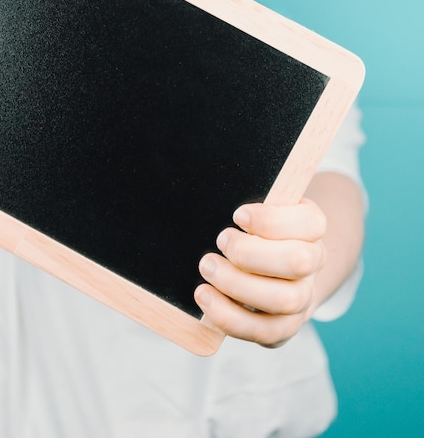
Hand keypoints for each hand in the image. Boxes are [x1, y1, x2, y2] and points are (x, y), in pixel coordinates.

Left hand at [195, 199, 326, 347]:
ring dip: (237, 284)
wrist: (275, 271)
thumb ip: (248, 207)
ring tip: (207, 267)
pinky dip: (230, 317)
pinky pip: (263, 332)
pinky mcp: (283, 327)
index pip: (310, 223)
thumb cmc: (256, 231)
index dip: (272, 220)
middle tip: (220, 241)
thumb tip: (216, 187)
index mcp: (310, 229)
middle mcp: (313, 264)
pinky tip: (206, 298)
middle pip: (299, 262)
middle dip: (250, 253)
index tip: (238, 215)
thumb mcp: (257, 211)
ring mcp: (302, 299)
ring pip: (283, 300)